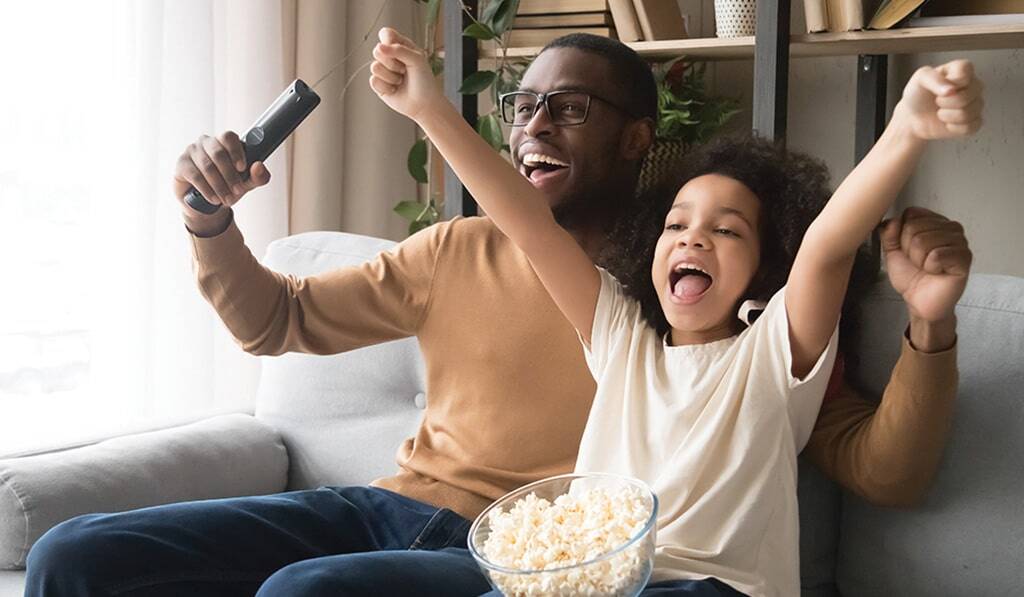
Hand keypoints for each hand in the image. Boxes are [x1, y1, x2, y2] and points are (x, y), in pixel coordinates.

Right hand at [173, 131, 270, 233]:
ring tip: (228, 199)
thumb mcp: (246, 184)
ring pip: (207, 166)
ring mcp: (192, 151)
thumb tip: (259, 166)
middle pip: (218, 153)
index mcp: (223, 142)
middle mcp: (207, 142)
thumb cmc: (227, 187)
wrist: (206, 205)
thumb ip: (258, 176)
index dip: (236, 151)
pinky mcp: (181, 164)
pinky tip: (214, 199)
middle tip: (238, 191)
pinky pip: (195, 175)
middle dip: (230, 175)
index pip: (229, 137)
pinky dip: (207, 189)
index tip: (242, 168)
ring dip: (220, 185)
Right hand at [369, 27, 443, 121]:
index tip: (397, 49)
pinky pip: (373, 81)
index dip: (387, 40)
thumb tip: (379, 47)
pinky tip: (395, 89)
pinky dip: (386, 87)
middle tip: (405, 70)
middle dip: (392, 63)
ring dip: (391, 77)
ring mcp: (383, 70)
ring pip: (375, 67)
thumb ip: (399, 50)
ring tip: (401, 81)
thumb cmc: (424, 81)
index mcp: (401, 46)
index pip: (386, 34)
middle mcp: (390, 56)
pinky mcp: (378, 84)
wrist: (424, 104)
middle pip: (377, 51)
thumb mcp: (417, 60)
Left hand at [881, 207, 971, 325]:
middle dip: (908, 249)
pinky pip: (936, 255)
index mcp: (934, 222)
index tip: (907, 249)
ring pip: (923, 240)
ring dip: (918, 260)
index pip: (911, 213)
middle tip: (918, 262)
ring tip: (927, 267)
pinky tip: (937, 272)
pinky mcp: (964, 258)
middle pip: (914, 226)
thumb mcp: (892, 251)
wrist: (919, 301)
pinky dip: (930, 267)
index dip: (901, 234)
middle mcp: (950, 228)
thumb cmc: (911, 276)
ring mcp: (960, 242)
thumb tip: (893, 220)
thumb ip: (889, 233)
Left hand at [895, 59, 983, 139]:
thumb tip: (951, 90)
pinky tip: (947, 123)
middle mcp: (973, 84)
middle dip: (945, 102)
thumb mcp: (919, 79)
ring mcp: (976, 103)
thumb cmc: (917, 94)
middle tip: (936, 101)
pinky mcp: (974, 121)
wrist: (913, 117)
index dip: (951, 81)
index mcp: (962, 69)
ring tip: (940, 112)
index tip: (939, 86)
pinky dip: (953, 128)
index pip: (966, 70)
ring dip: (947, 116)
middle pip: (968, 95)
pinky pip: (971, 127)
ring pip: (969, 113)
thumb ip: (933, 79)